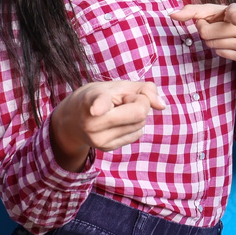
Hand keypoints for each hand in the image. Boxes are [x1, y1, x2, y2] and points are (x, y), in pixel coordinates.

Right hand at [50, 80, 165, 171]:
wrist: (73, 119)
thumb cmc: (99, 96)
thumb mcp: (118, 85)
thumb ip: (145, 89)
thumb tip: (162, 106)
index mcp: (91, 100)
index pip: (98, 103)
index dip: (99, 106)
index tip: (96, 110)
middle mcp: (92, 123)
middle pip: (139, 113)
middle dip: (139, 102)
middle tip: (122, 100)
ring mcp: (99, 139)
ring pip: (141, 125)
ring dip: (137, 115)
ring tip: (117, 111)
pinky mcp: (106, 148)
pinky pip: (137, 134)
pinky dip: (134, 125)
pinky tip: (118, 122)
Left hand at [168, 2, 235, 70]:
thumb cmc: (233, 19)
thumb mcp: (219, 10)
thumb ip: (197, 10)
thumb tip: (173, 14)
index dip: (235, 16)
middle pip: (207, 33)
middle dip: (205, 29)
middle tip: (216, 26)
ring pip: (212, 44)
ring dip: (212, 40)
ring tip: (225, 34)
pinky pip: (220, 53)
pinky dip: (220, 49)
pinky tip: (230, 44)